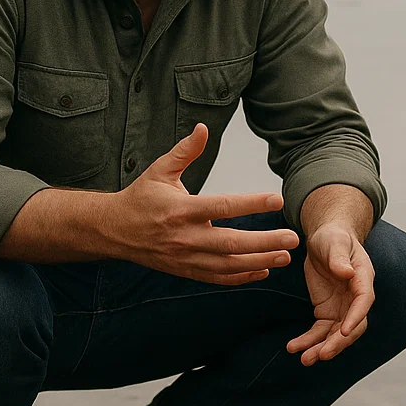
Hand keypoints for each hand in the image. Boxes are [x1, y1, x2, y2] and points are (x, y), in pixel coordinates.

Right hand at [105, 124, 298, 284]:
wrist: (113, 231)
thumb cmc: (140, 197)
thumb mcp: (159, 170)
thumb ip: (185, 151)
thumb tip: (204, 128)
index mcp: (180, 210)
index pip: (222, 207)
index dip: (251, 203)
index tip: (277, 200)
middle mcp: (184, 237)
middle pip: (231, 243)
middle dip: (264, 242)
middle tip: (292, 238)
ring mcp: (186, 257)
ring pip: (228, 265)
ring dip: (259, 261)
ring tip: (285, 256)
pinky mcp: (186, 270)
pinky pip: (218, 278)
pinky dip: (242, 277)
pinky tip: (263, 269)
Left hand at [288, 222, 375, 365]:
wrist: (324, 239)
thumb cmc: (333, 237)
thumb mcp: (334, 242)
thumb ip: (339, 257)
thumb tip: (347, 273)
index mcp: (362, 278)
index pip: (363, 301)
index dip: (356, 317)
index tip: (345, 331)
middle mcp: (355, 297)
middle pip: (352, 325)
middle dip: (338, 342)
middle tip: (321, 354)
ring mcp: (342, 307)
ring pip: (335, 334)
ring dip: (321, 347)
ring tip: (304, 359)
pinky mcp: (326, 311)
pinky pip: (319, 331)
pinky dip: (308, 341)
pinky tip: (294, 348)